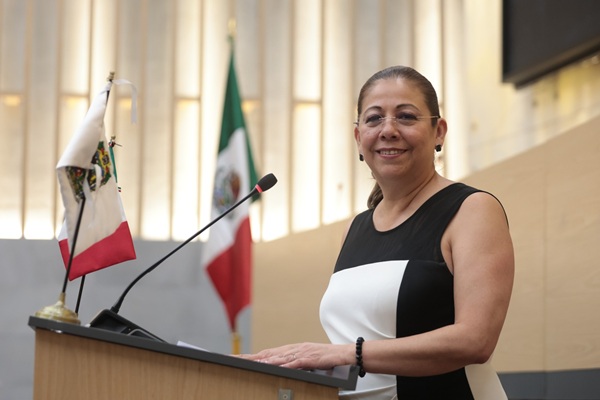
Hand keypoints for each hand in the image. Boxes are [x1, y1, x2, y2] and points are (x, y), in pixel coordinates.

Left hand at [239, 342, 353, 370]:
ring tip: (249, 362)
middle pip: (269, 354)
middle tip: (236, 359)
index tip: (239, 358)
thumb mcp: (307, 360)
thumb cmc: (327, 358)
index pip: (269, 353)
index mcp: (292, 349)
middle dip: (251, 357)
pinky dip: (283, 364)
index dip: (253, 356)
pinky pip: (294, 362)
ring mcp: (302, 353)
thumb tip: (281, 367)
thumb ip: (294, 362)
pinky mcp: (310, 359)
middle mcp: (294, 349)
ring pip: (278, 357)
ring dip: (263, 360)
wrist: (346, 354)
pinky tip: (274, 365)